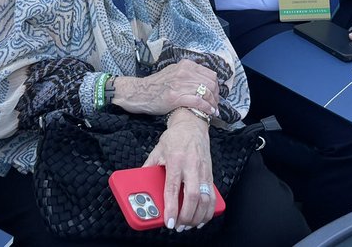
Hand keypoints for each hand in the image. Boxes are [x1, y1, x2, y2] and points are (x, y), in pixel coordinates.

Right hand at [112, 59, 219, 117]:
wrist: (140, 92)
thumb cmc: (157, 85)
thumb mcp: (174, 72)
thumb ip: (189, 74)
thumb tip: (205, 80)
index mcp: (186, 65)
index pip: (210, 74)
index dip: (216, 86)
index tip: (215, 95)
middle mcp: (185, 72)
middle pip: (210, 84)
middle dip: (216, 96)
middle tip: (216, 105)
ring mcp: (180, 84)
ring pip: (205, 93)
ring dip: (212, 103)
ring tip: (213, 110)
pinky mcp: (175, 97)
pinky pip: (197, 102)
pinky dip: (205, 108)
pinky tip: (208, 113)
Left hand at [144, 113, 214, 229]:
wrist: (192, 124)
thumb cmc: (175, 138)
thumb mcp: (157, 150)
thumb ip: (149, 167)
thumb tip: (139, 183)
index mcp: (176, 160)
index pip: (173, 188)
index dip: (171, 207)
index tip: (168, 221)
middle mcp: (191, 166)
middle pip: (193, 196)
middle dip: (186, 216)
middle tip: (178, 226)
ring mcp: (203, 170)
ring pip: (205, 198)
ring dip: (198, 216)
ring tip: (188, 225)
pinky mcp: (211, 173)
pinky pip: (212, 196)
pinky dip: (209, 210)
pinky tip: (202, 218)